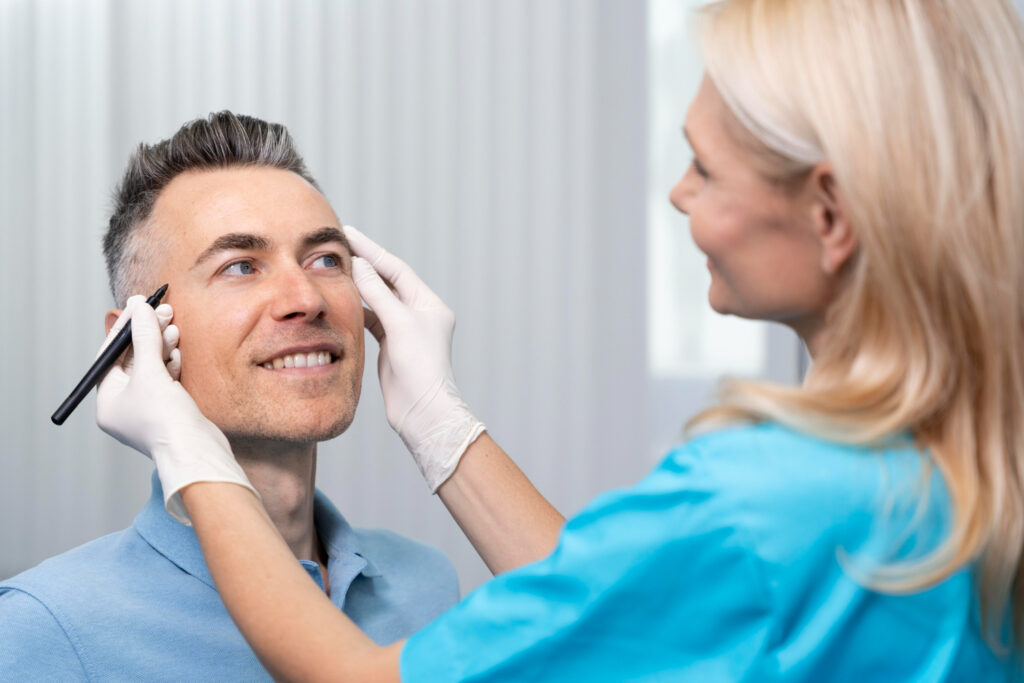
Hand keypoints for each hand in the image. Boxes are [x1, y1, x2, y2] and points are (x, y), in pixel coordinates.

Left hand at [96, 295, 258, 524]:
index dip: (126, 328)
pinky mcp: (170, 409)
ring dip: (162, 346)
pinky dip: (171, 362)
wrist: (197, 453)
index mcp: (108, 402)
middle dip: (148, 335)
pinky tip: (178, 351)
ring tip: (173, 328)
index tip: (139, 305)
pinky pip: (166, 378)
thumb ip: (145, 338)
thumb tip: (139, 307)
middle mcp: (125, 406)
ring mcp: (148, 409)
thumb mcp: (150, 373)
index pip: (110, 356)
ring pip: (152, 367)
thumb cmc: (166, 420)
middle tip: (162, 311)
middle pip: (132, 360)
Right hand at [344, 225, 485, 490]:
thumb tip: (359, 265)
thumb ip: (378, 293)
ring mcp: (404, 330)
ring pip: (377, 300)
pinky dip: (357, 309)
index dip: (371, 250)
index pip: (396, 268)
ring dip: (358, 286)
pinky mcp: (392, 346)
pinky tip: (340, 299)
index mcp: (429, 304)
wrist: (422, 412)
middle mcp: (419, 314)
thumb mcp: (400, 324)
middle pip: (386, 281)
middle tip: (336, 246)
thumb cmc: (421, 369)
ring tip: (333, 269)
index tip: (348, 233)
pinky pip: (371, 320)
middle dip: (363, 264)